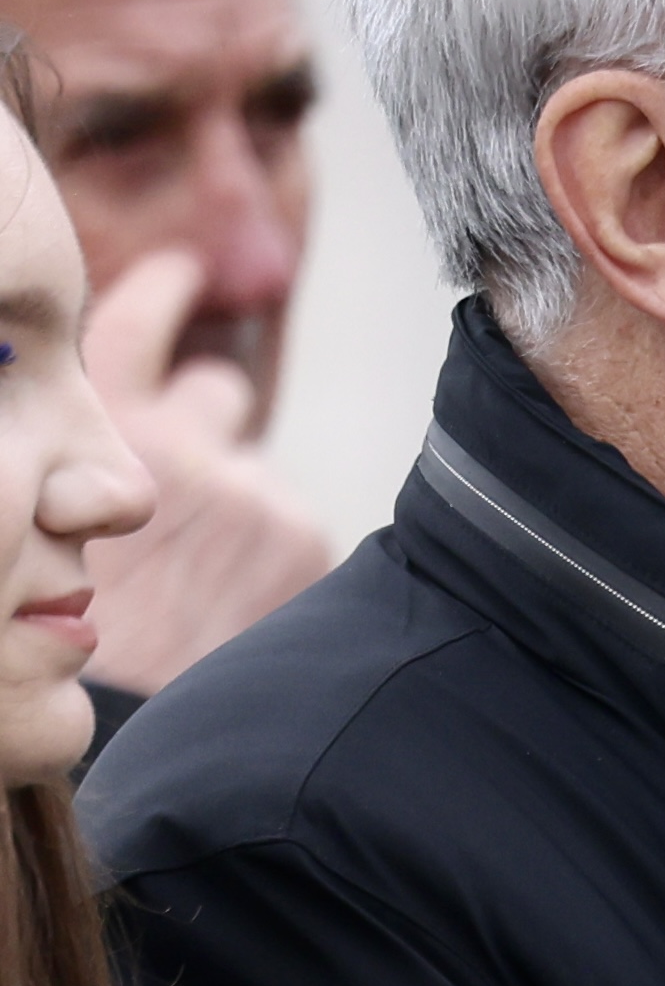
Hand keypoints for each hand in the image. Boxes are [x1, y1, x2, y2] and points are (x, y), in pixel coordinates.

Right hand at [75, 249, 331, 698]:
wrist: (135, 710)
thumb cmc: (73, 621)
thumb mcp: (44, 520)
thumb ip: (75, 461)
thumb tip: (99, 454)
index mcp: (98, 427)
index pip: (141, 319)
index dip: (166, 290)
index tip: (185, 274)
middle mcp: (179, 442)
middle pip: (216, 393)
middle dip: (206, 422)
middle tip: (186, 473)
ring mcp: (249, 488)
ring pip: (254, 469)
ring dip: (235, 500)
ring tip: (198, 567)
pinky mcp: (298, 536)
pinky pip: (286, 523)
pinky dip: (265, 552)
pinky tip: (228, 597)